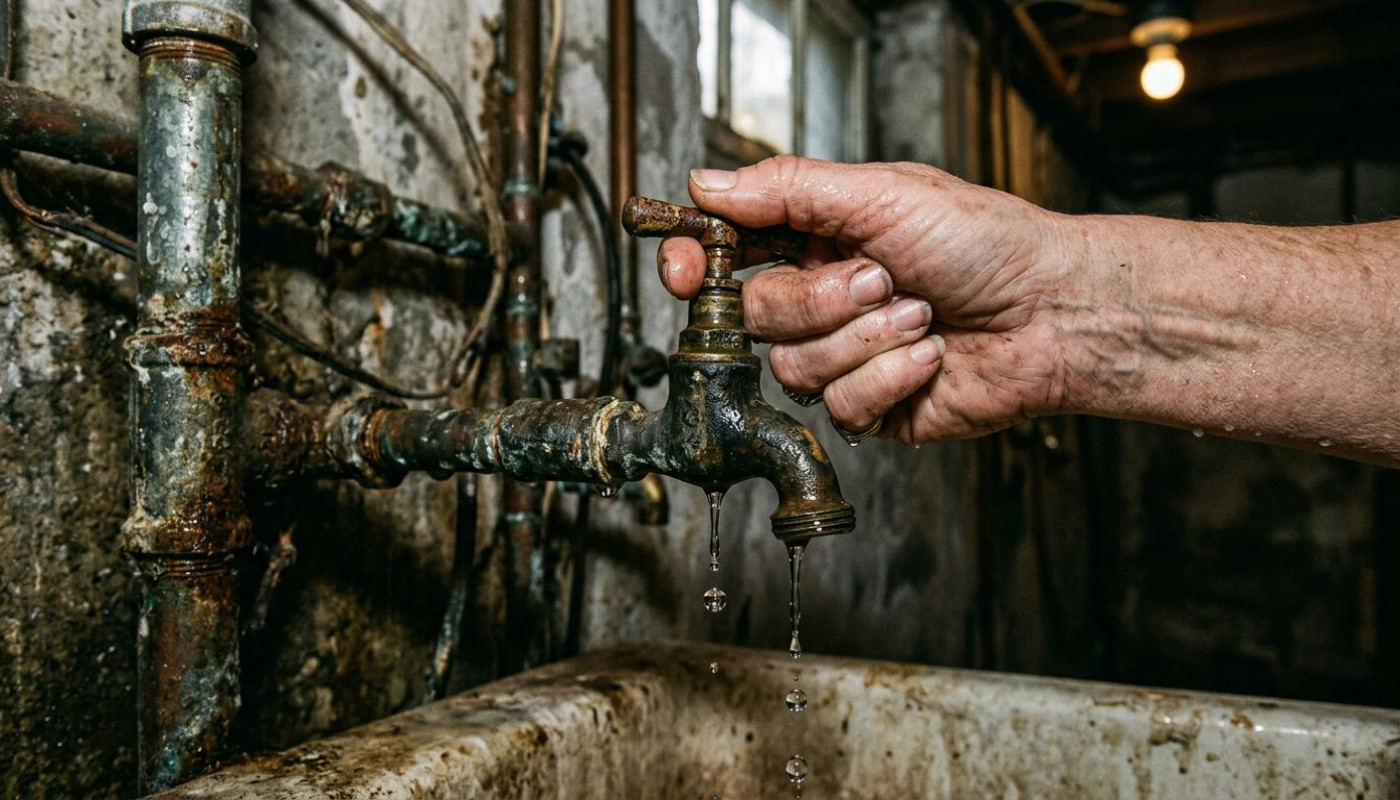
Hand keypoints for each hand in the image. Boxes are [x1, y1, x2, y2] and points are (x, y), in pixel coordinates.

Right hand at [656, 156, 1075, 443]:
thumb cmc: (987, 242)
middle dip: (822, 300)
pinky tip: (929, 357)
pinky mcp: (870, 404)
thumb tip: (709, 182)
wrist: (1052, 311)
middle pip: (755, 315)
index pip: (727, 253)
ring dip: (865, 339)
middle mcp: (823, 298)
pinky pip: (839, 406)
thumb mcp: (883, 194)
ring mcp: (844, 355)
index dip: (696, 262)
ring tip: (920, 316)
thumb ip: (788, 188)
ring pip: (793, 367)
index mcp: (816, 239)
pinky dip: (889, 378)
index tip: (687, 269)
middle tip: (882, 278)